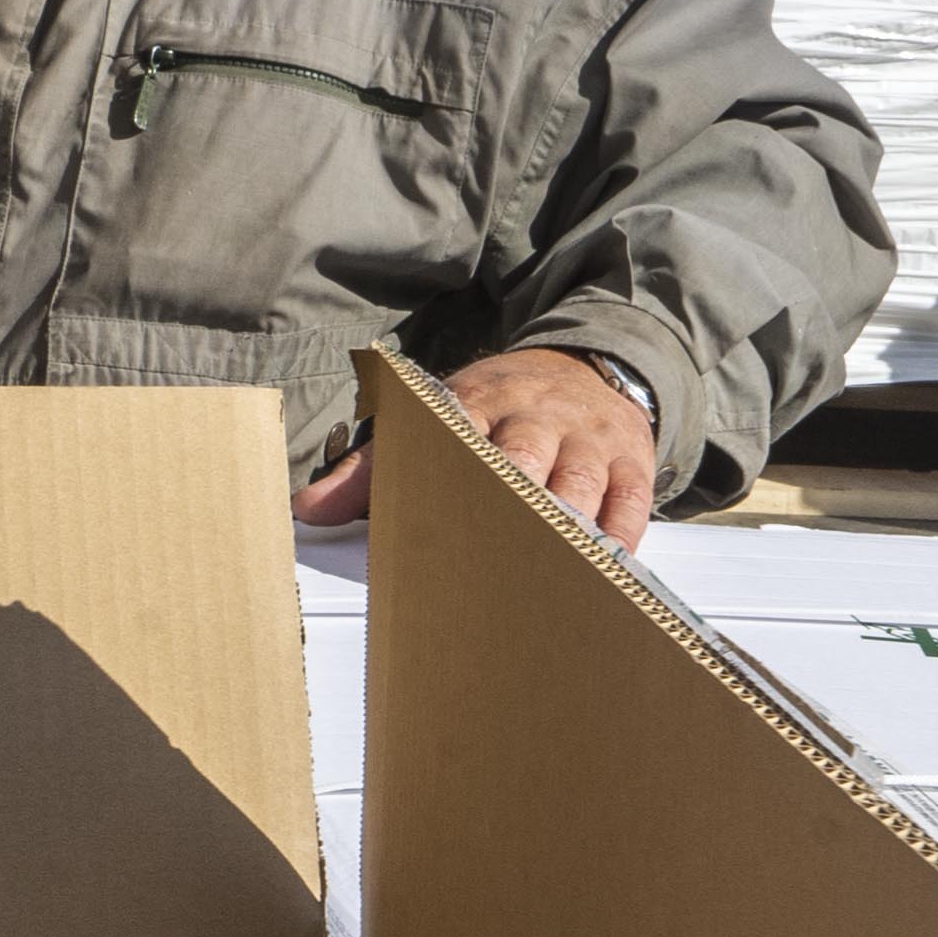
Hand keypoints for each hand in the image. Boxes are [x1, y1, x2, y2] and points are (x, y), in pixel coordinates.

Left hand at [289, 349, 658, 544]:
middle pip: (521, 459)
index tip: (425, 517)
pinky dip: (617, 538)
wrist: (588, 364)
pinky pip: (629, 503)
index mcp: (477, 405)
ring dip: (562, 526)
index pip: (454, 434)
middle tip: (486, 555)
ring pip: (578, 482)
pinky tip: (601, 571)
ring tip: (544, 571)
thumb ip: (372, 466)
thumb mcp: (437, 418)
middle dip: (507, 504)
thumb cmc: (502, 407)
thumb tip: (308, 510)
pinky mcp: (629, 461)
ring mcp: (586, 440)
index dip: (441, 474)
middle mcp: (535, 419)